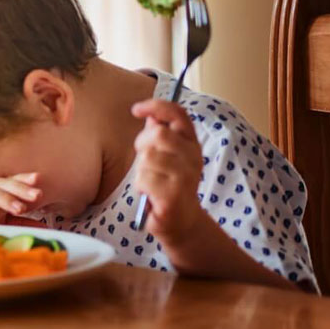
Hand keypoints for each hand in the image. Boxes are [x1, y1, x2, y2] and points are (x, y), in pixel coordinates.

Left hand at [131, 99, 211, 247]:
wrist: (182, 222)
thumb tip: (150, 114)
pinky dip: (140, 186)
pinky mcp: (173, 196)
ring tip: (150, 181)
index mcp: (191, 144)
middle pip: (158, 134)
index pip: (178, 114)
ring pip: (147, 158)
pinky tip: (150, 194)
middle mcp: (193, 158)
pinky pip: (143, 179)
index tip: (137, 109)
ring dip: (141, 170)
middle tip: (145, 161)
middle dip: (142, 144)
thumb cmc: (169, 185)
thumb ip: (159, 135)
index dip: (156, 106)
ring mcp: (185, 177)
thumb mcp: (166, 156)